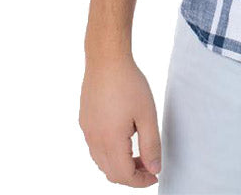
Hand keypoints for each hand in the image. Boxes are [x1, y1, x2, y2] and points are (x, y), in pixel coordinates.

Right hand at [79, 54, 160, 186]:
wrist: (106, 59)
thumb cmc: (128, 83)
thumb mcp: (147, 114)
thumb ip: (151, 144)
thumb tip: (155, 169)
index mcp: (110, 141)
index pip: (123, 175)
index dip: (140, 181)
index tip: (155, 176)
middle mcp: (94, 140)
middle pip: (111, 172)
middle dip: (131, 175)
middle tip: (149, 166)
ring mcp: (87, 131)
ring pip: (101, 161)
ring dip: (120, 165)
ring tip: (139, 153)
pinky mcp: (85, 121)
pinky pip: (95, 147)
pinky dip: (110, 153)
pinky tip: (124, 138)